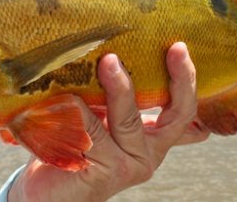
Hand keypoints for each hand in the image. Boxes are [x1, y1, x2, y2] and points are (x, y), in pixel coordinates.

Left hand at [7, 42, 209, 201]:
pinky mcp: (104, 173)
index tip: (179, 48)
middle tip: (171, 49)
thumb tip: (113, 53)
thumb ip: (115, 99)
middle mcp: (146, 153)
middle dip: (176, 79)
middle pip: (174, 116)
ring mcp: (127, 165)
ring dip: (118, 87)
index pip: (182, 110)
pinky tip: (64, 96)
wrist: (50, 189)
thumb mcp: (102, 118)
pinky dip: (77, 109)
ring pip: (128, 120)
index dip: (186, 79)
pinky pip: (91, 132)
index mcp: (152, 139)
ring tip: (106, 62)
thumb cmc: (77, 145)